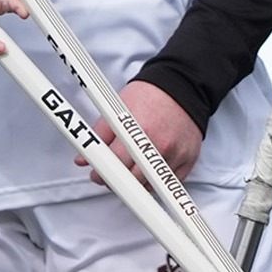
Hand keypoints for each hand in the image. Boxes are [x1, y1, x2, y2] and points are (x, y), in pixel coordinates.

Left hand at [74, 80, 202, 186]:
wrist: (181, 85)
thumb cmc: (149, 95)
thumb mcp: (117, 108)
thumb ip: (99, 134)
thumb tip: (82, 158)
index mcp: (138, 131)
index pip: (115, 164)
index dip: (102, 173)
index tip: (97, 175)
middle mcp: (159, 145)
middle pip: (133, 179)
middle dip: (117, 180)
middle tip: (112, 173)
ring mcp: (175, 154)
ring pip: (150, 185)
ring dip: (136, 183)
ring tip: (130, 168)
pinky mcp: (188, 159)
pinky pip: (169, 183)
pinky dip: (156, 181)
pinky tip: (148, 170)